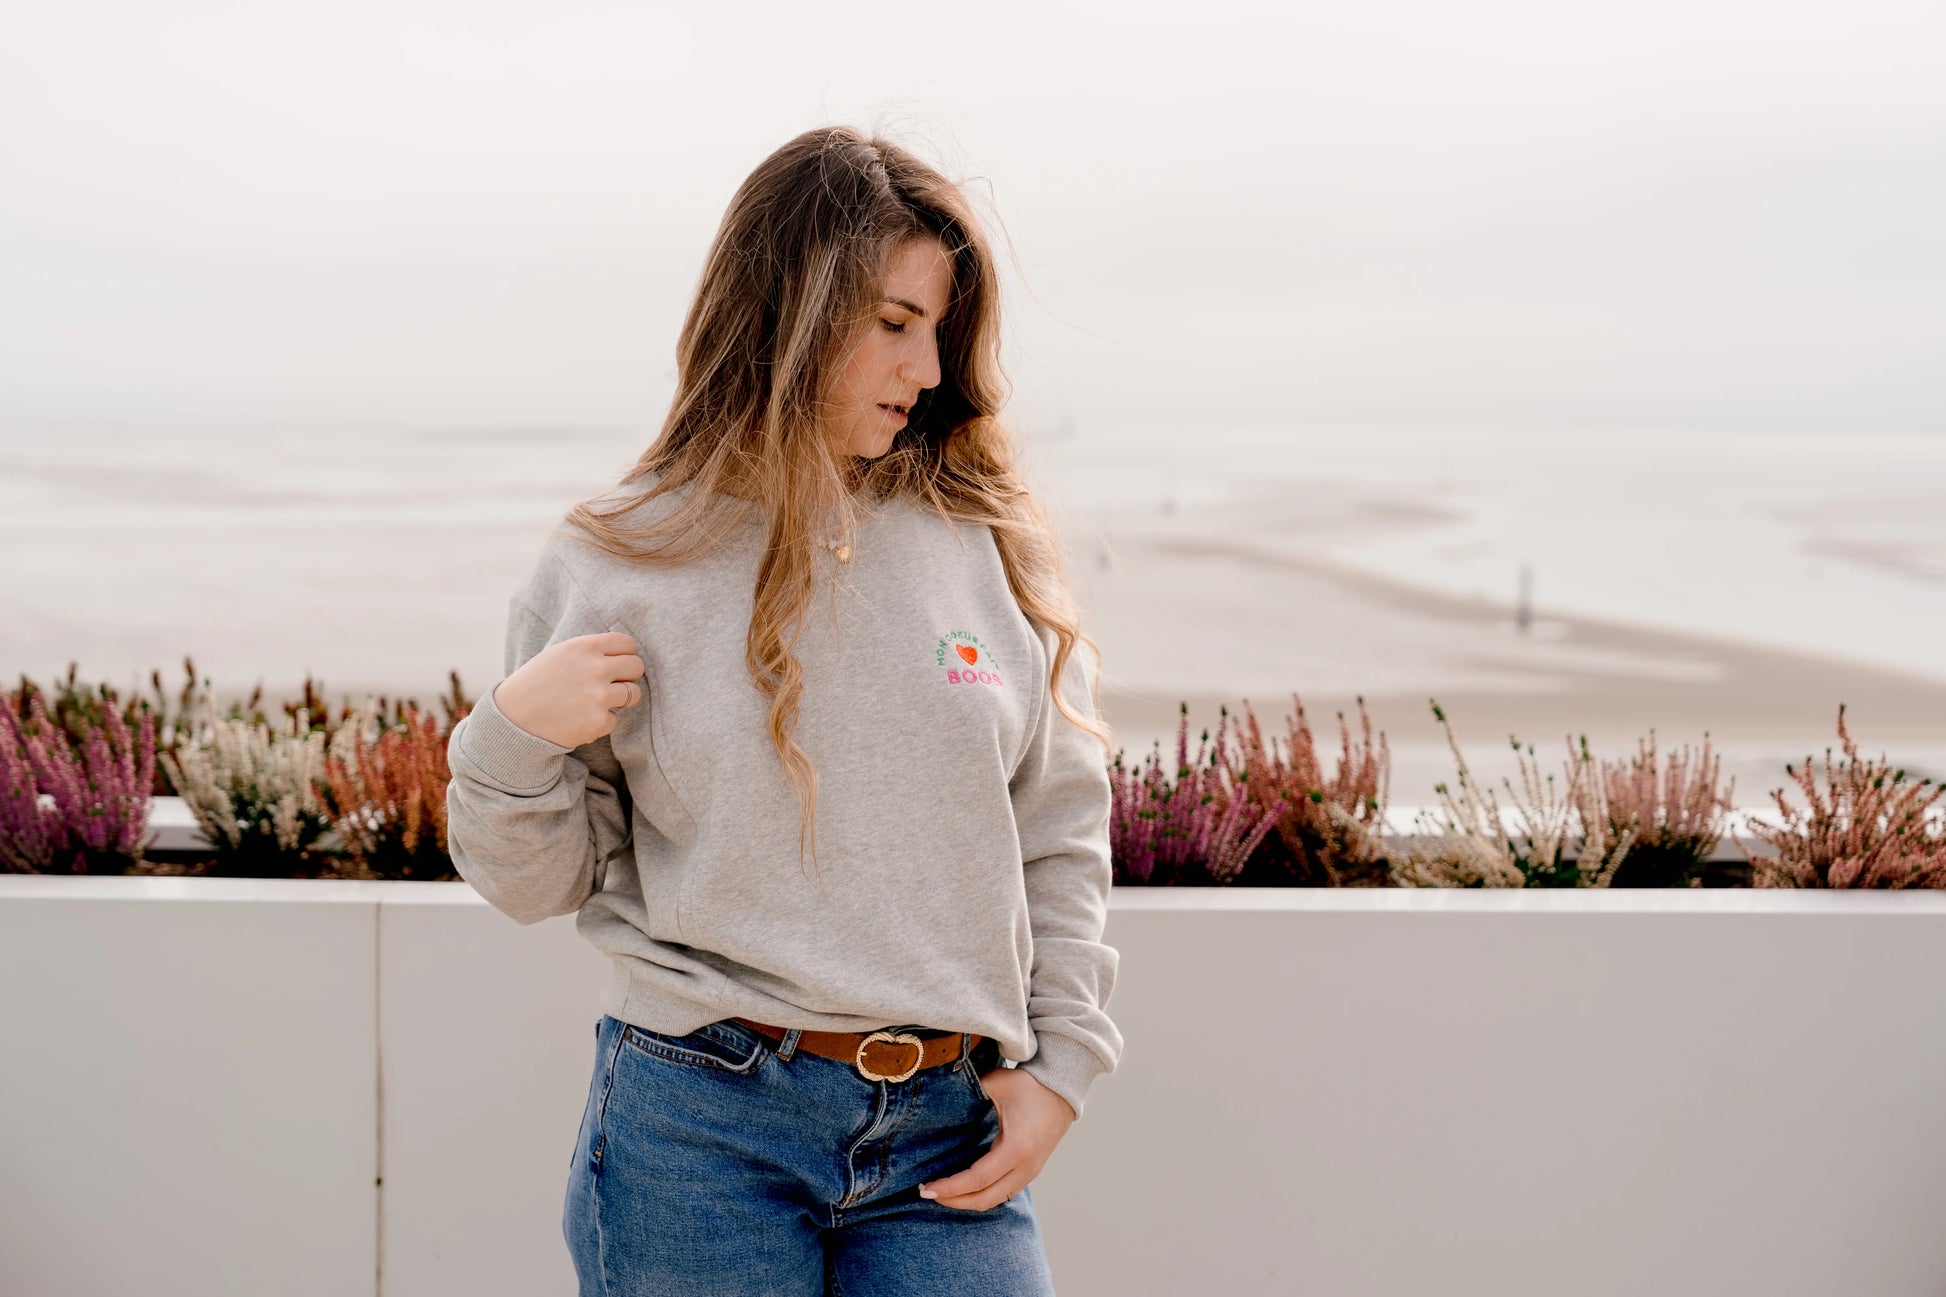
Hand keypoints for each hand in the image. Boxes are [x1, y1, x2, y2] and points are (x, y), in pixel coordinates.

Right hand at [491, 632, 645, 748]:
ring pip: (634, 694)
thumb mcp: (559, 654)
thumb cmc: (536, 684)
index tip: (615, 663)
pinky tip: (581, 719)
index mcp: (585, 647)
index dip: (624, 655)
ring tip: (597, 702)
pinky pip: (615, 719)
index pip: (628, 644)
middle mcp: (596, 668)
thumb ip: (590, 651)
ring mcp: (599, 696)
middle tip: (612, 684)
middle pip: (637, 667)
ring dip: (621, 699)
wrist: (513, 718)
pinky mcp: (598, 721)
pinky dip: (602, 721)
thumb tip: (624, 652)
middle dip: (627, 676)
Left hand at [918, 1066, 1074, 1210]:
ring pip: (994, 1200)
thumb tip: (942, 1096)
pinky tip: (962, 1187)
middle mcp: (1025, 1167)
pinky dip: (980, 1195)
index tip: (927, 1188)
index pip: (978, 1179)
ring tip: (941, 1192)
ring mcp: (1030, 1172)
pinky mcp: (1030, 1171)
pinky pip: (1002, 1192)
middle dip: (953, 1200)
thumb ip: (969, 1090)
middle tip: (926, 1193)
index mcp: (1016, 1148)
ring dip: (966, 1200)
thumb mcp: (998, 1083)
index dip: (951, 1187)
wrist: (1063, 1091)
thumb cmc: (1030, 1086)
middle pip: (984, 1199)